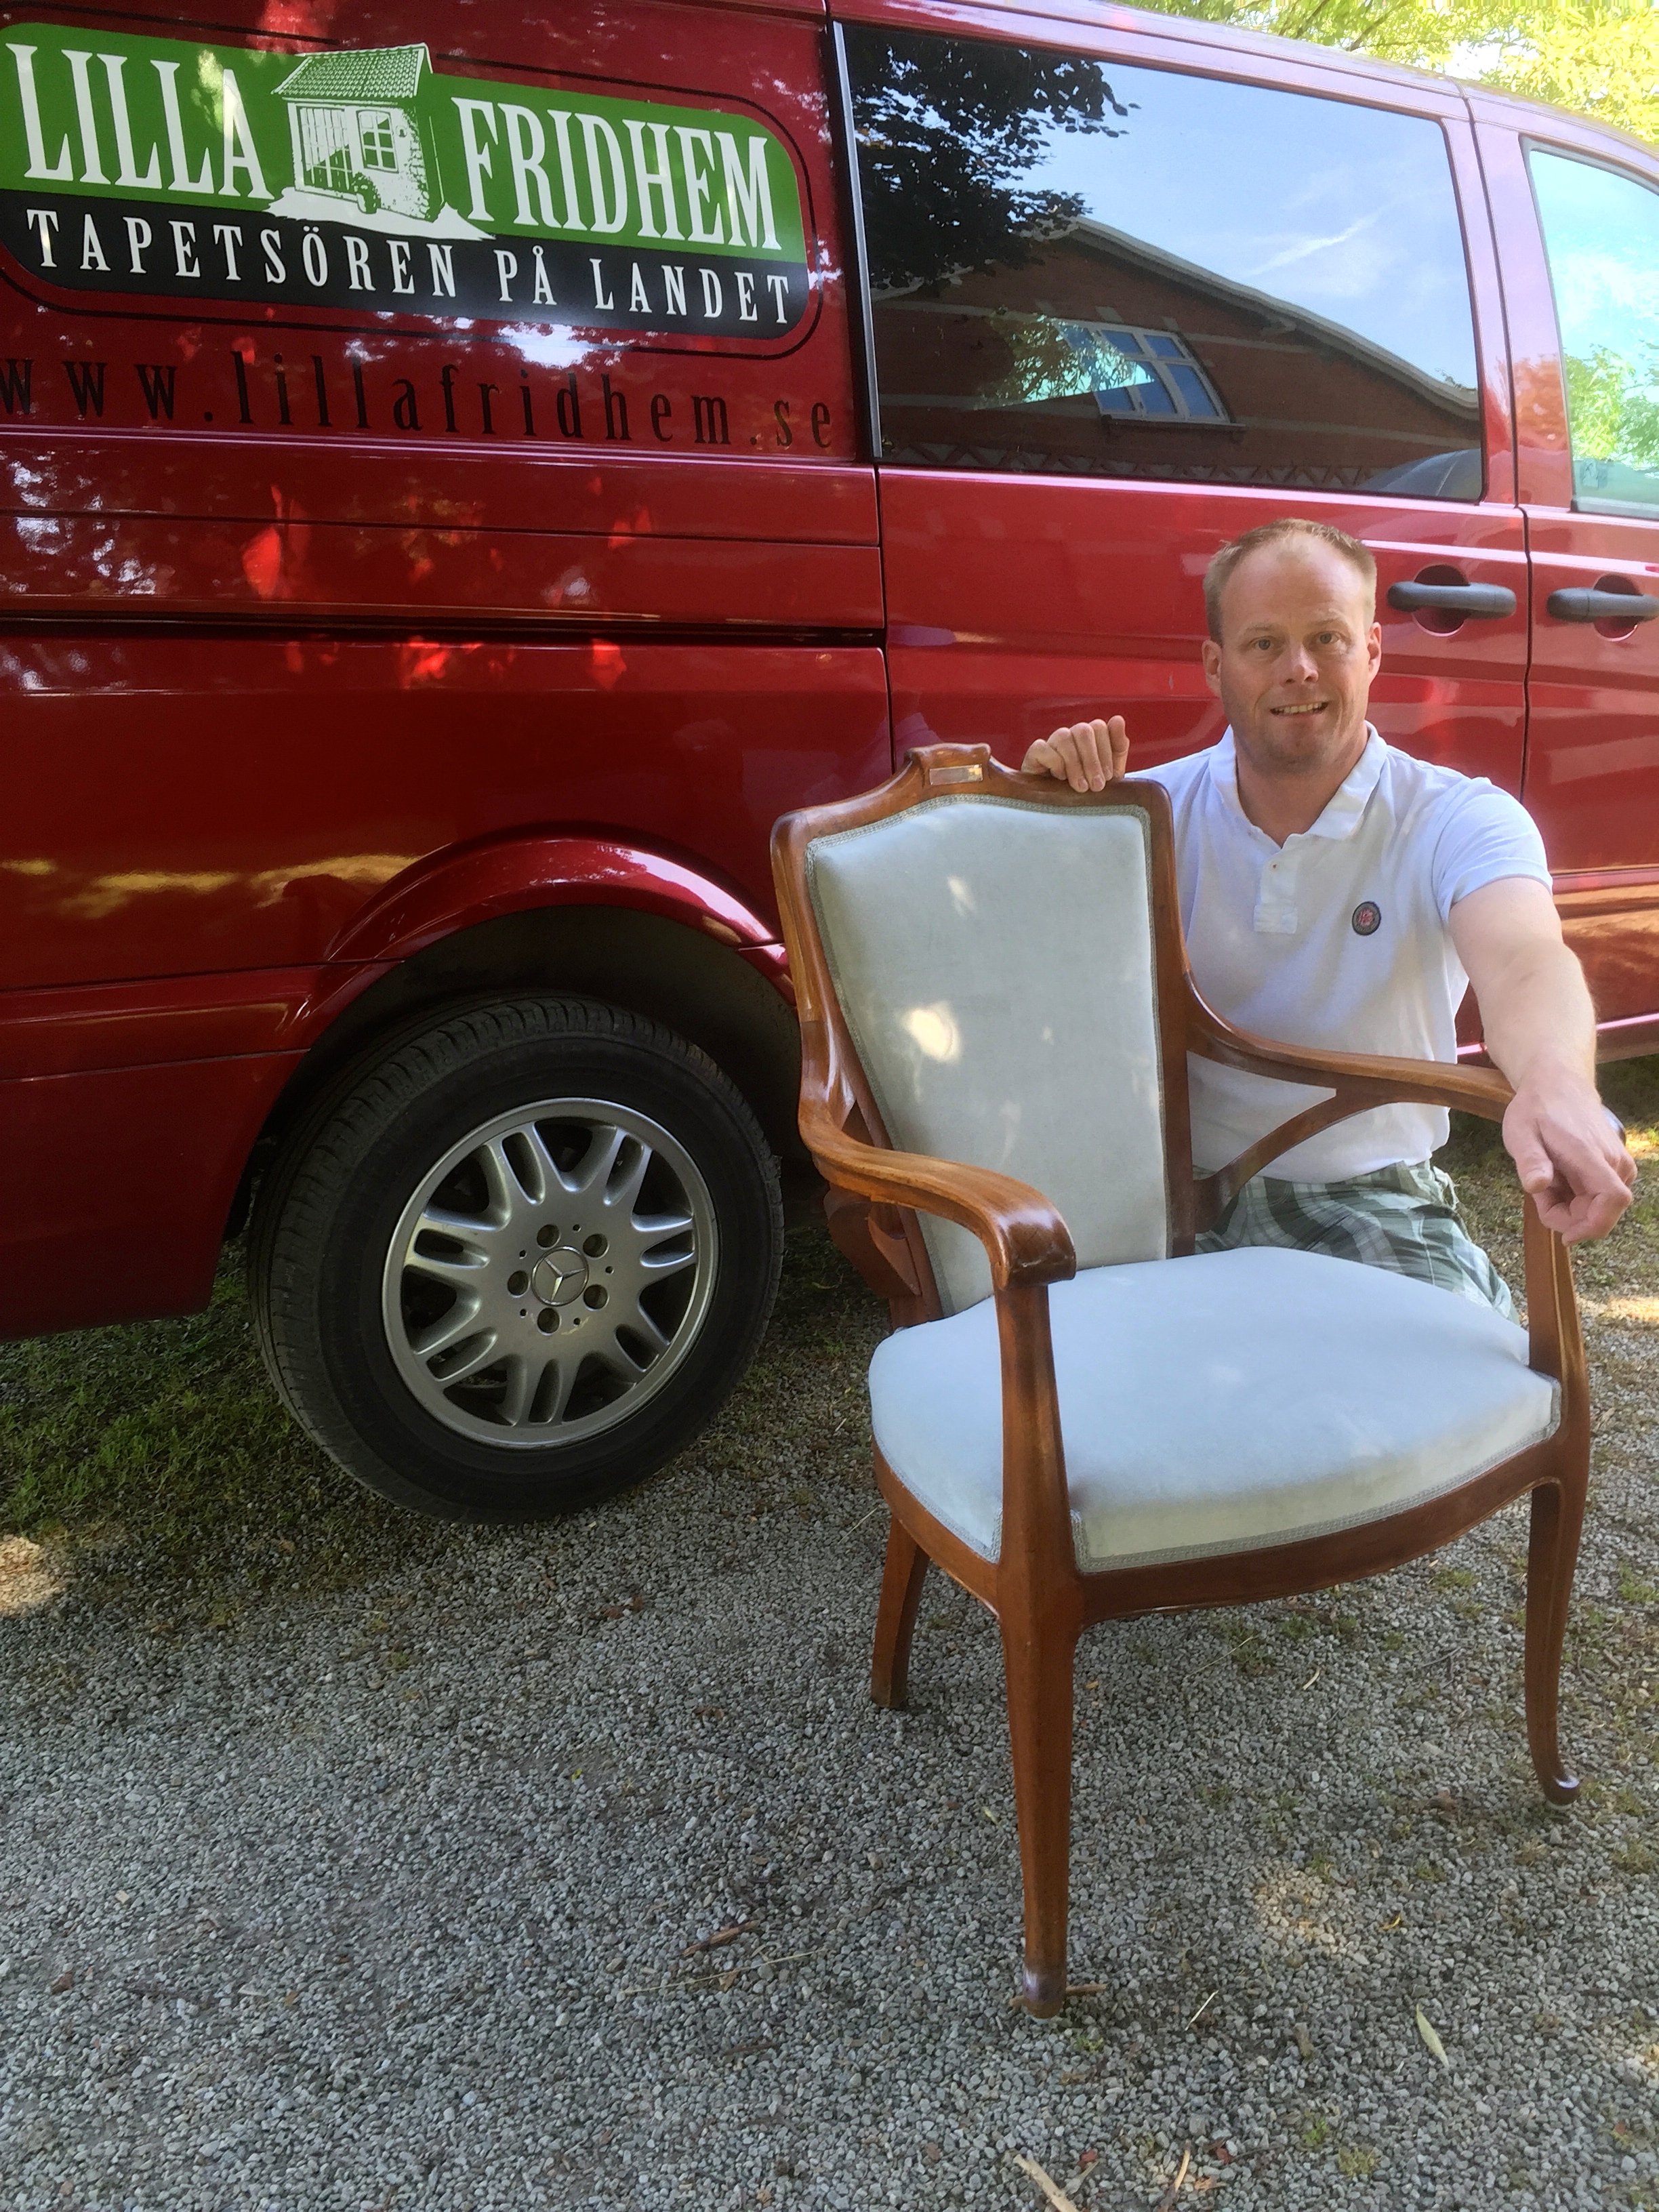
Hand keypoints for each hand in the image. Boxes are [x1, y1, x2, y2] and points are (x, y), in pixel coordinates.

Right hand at [1022, 716, 1128, 792]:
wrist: (1061, 812)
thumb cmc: (1087, 790)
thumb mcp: (1110, 773)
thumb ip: (1118, 747)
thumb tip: (1118, 719)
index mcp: (1090, 737)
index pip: (1099, 727)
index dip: (1106, 752)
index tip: (1109, 776)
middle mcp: (1071, 735)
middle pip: (1083, 730)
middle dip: (1093, 760)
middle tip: (1097, 786)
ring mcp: (1052, 743)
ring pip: (1064, 737)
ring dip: (1075, 764)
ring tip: (1081, 787)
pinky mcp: (1034, 753)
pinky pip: (1042, 747)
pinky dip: (1054, 762)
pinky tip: (1060, 778)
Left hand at [1502, 1065, 1635, 1243]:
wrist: (1558, 1084)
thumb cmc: (1536, 1109)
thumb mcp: (1520, 1133)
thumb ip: (1530, 1161)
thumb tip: (1537, 1187)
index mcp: (1591, 1156)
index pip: (1612, 1199)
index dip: (1593, 1226)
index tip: (1565, 1235)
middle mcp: (1613, 1162)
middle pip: (1601, 1211)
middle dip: (1568, 1217)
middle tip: (1539, 1193)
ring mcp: (1618, 1164)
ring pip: (1599, 1206)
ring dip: (1571, 1206)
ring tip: (1547, 1180)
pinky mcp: (1617, 1165)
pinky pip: (1600, 1195)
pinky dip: (1577, 1197)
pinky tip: (1559, 1179)